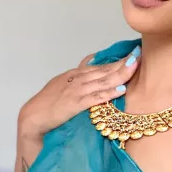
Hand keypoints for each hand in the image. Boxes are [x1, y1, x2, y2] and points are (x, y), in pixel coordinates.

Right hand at [18, 46, 140, 138]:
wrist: (33, 116)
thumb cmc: (48, 103)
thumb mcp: (63, 84)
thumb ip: (78, 74)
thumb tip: (90, 62)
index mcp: (75, 75)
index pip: (100, 66)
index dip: (117, 61)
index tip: (133, 54)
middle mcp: (77, 80)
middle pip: (104, 70)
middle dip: (123, 63)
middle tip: (139, 55)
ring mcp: (76, 91)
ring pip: (102, 81)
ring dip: (119, 74)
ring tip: (134, 67)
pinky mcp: (74, 104)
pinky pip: (95, 97)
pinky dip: (108, 93)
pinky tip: (120, 90)